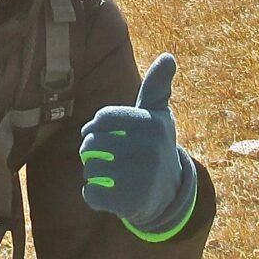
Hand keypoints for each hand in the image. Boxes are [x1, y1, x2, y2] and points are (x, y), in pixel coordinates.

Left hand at [80, 53, 196, 238]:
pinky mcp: (129, 202)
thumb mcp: (158, 116)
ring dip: (93, 173)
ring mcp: (139, 177)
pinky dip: (95, 195)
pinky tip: (111, 193)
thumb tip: (168, 57)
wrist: (169, 194)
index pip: (102, 118)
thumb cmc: (155, 145)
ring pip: (89, 168)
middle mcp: (148, 148)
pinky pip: (91, 194)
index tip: (104, 133)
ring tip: (111, 175)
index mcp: (151, 124)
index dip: (96, 126)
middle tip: (107, 157)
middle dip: (92, 150)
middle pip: (92, 143)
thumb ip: (157, 87)